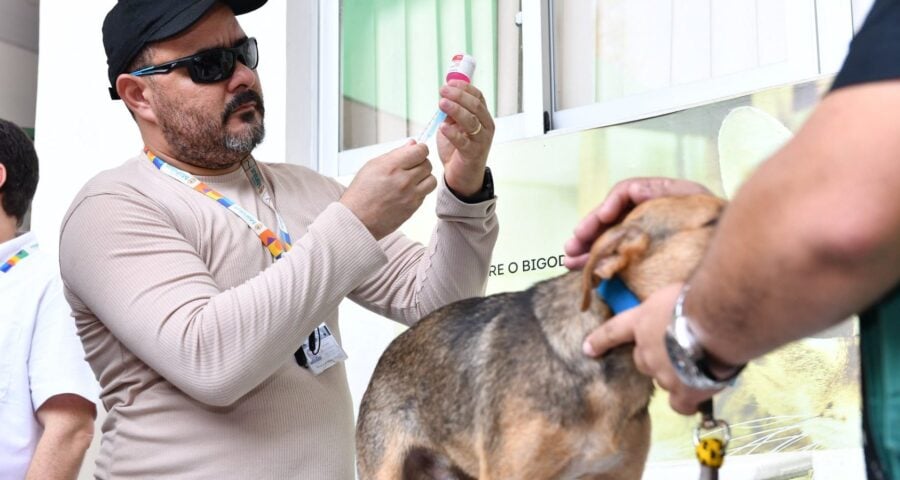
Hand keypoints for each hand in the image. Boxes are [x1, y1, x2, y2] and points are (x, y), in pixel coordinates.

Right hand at [340, 140, 436, 239]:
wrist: (357, 219)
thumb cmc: (361, 192)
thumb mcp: (373, 165)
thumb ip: (396, 153)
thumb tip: (412, 143)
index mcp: (392, 166)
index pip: (421, 151)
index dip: (419, 150)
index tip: (415, 152)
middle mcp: (403, 180)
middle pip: (427, 164)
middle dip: (421, 163)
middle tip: (410, 167)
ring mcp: (410, 195)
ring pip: (431, 180)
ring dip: (424, 177)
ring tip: (412, 179)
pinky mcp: (413, 208)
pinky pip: (425, 194)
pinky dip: (419, 191)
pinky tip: (407, 191)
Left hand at [435, 81, 494, 195]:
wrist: (461, 175)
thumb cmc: (457, 148)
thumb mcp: (454, 125)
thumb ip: (451, 112)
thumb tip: (444, 95)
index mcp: (483, 117)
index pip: (478, 97)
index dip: (464, 88)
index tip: (449, 83)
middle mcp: (486, 127)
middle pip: (475, 106)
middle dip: (458, 96)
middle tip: (443, 91)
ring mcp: (481, 140)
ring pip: (471, 121)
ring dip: (456, 110)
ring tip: (441, 104)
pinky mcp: (473, 154)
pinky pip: (463, 141)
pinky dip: (452, 133)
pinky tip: (443, 127)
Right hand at [564, 177, 710, 268]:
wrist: (742, 264)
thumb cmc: (724, 230)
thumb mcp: (697, 204)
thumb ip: (664, 194)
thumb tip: (634, 190)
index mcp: (665, 196)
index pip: (628, 192)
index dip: (611, 203)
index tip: (603, 216)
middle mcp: (653, 215)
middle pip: (613, 217)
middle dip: (590, 230)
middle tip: (574, 245)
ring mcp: (650, 238)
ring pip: (610, 240)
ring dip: (589, 249)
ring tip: (572, 260)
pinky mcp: (649, 261)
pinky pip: (618, 259)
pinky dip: (601, 263)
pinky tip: (585, 270)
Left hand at [582, 282, 719, 413]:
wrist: (717, 322)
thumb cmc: (699, 297)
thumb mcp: (674, 292)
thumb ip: (667, 306)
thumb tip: (678, 307)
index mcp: (641, 322)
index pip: (613, 332)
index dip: (600, 341)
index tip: (588, 349)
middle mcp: (646, 351)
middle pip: (642, 360)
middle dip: (657, 357)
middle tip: (680, 347)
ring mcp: (663, 374)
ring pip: (664, 379)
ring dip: (677, 373)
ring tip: (700, 363)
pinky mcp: (684, 391)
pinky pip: (680, 404)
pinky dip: (687, 400)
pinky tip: (698, 392)